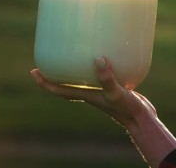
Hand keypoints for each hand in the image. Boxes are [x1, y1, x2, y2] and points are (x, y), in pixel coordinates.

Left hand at [31, 57, 175, 166]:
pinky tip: (103, 57)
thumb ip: (106, 78)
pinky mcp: (112, 89)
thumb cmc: (127, 109)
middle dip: (55, 74)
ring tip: (72, 54)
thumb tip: (98, 59)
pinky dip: (95, 68)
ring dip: (73, 70)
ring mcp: (101, 92)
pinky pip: (98, 77)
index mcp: (86, 96)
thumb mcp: (116, 93)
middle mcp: (90, 94)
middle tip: (47, 59)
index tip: (33, 71)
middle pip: (66, 85)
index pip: (59, 90)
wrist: (142, 121)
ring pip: (81, 80)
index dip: (44, 82)